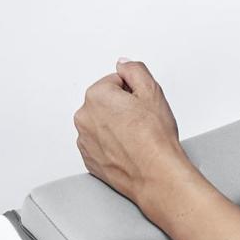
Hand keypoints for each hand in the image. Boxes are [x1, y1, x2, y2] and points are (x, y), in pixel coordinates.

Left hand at [73, 59, 192, 214]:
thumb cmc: (154, 138)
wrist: (155, 174)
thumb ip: (134, 69)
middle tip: (141, 121)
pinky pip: (99, 144)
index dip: (133, 92)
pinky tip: (127, 149)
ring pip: (102, 123)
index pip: (115, 82)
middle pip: (105, 102)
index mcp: (96, 96)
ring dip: (115, 126)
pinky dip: (110, 145)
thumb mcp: (152, 91)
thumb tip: (124, 64)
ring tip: (135, 137)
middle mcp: (84, 117)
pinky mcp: (88, 159)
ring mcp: (84, 140)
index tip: (142, 105)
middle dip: (121, 108)